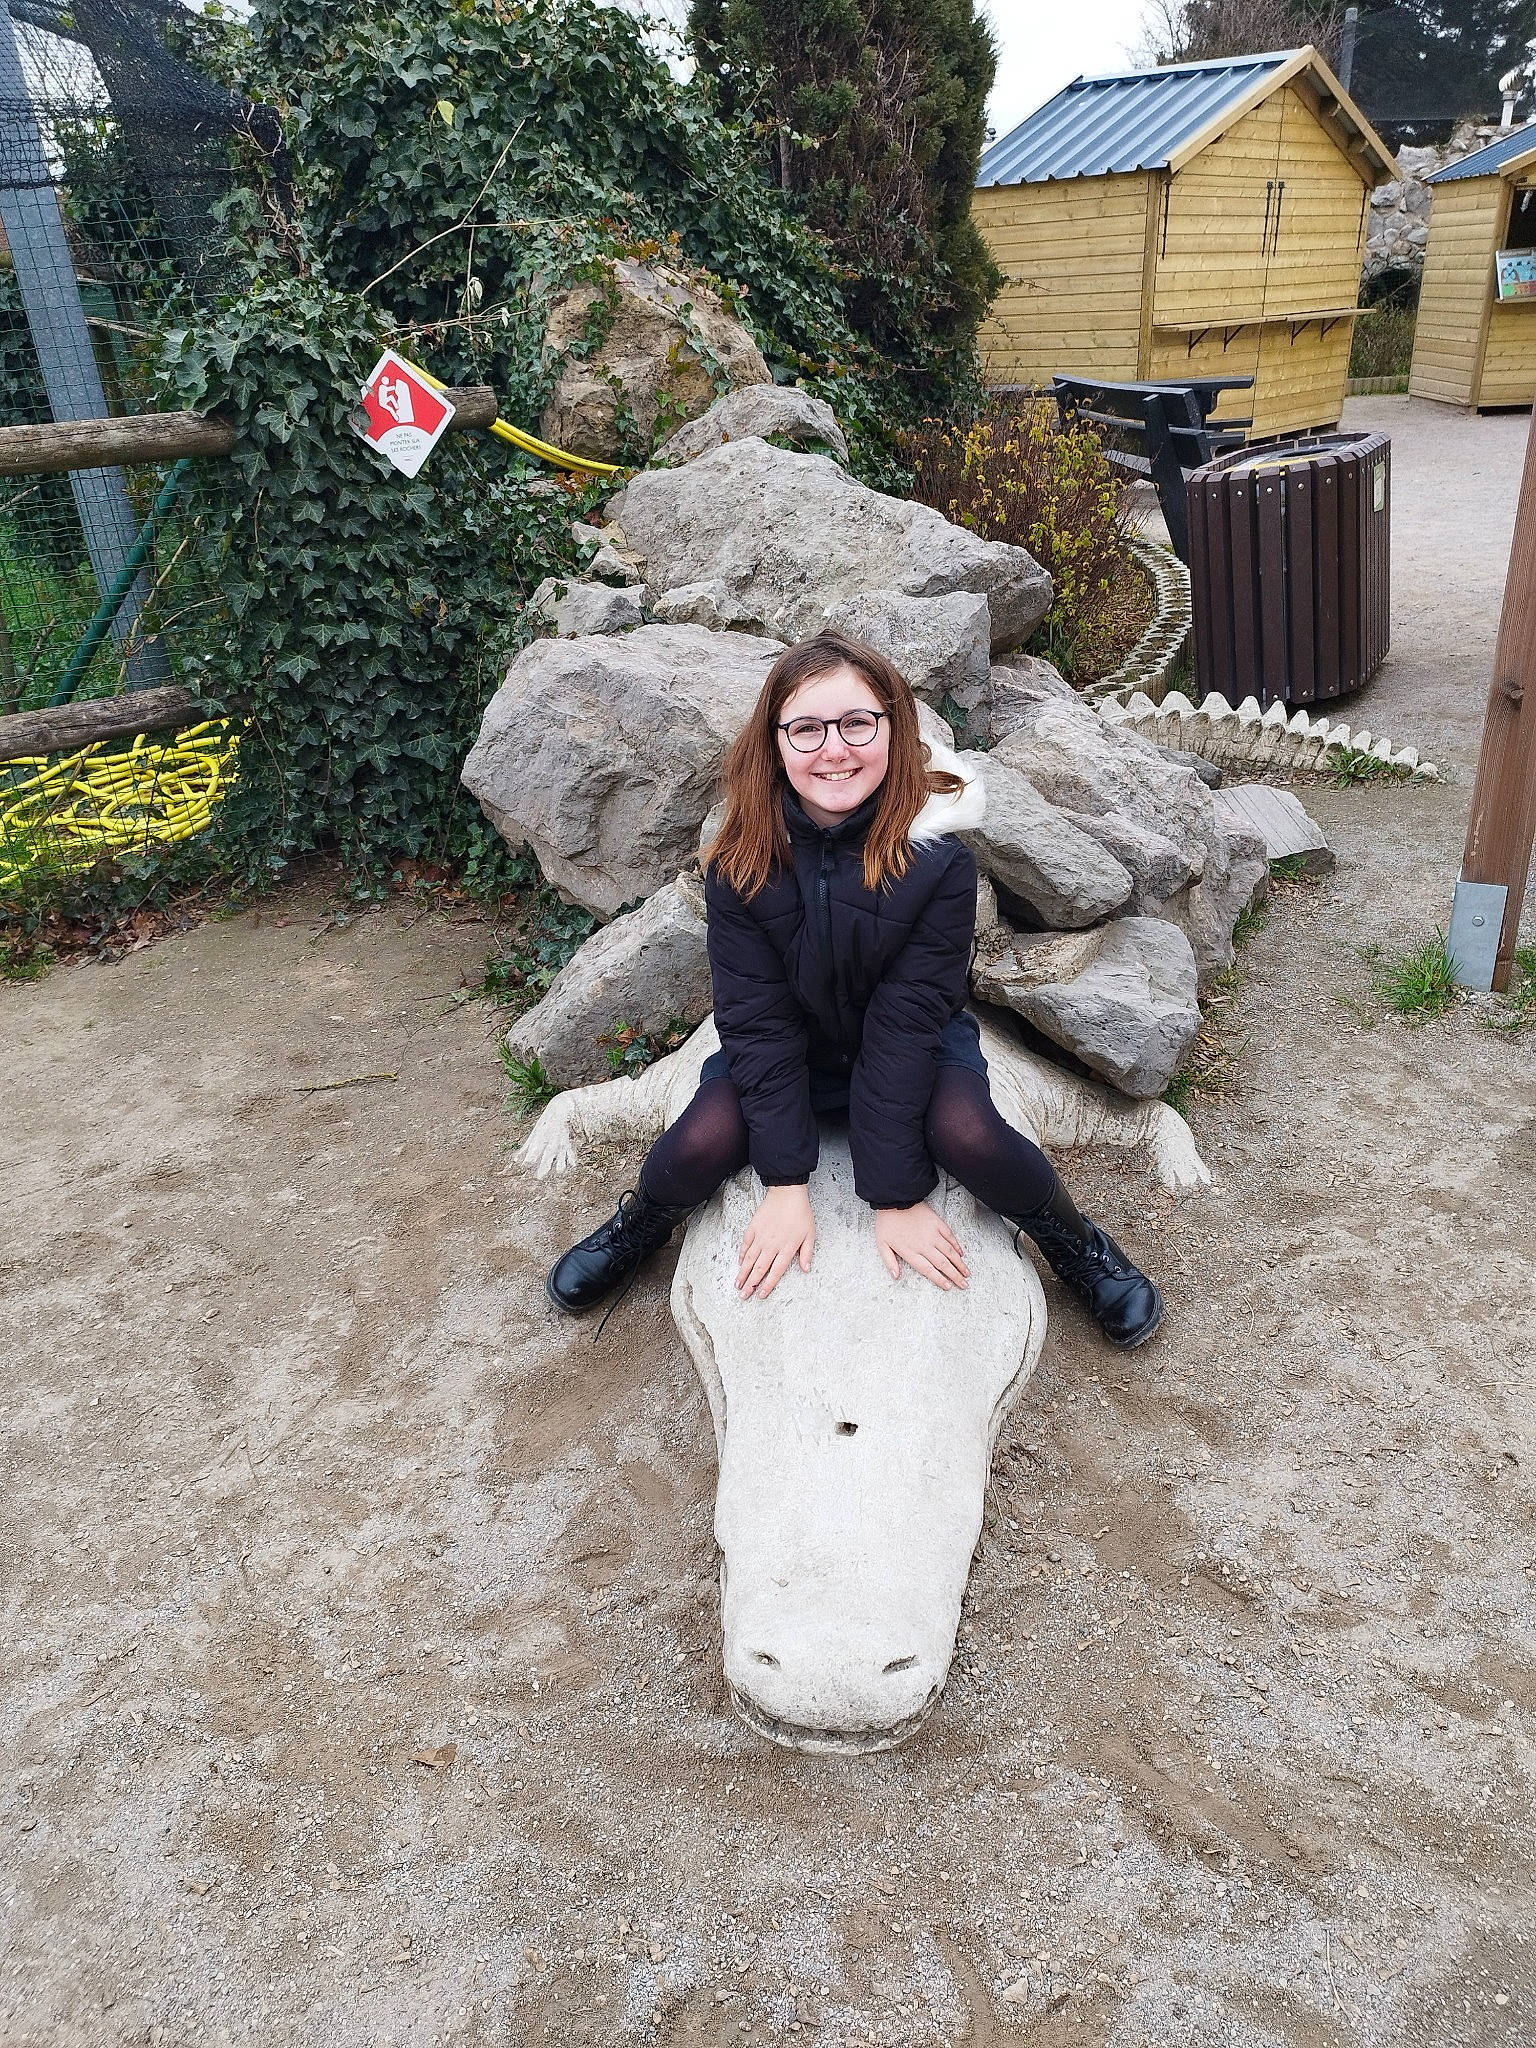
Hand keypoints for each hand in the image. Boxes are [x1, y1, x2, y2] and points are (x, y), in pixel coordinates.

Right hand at [737, 1185, 815, 1299]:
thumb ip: (807, 1253)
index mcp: (786, 1248)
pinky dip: (742, 1254)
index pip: (775, 1272)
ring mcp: (761, 1237)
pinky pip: (746, 1244)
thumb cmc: (801, 1213)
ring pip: (749, 1259)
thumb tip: (806, 1269)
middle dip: (751, 1284)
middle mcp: (772, 1245)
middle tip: (744, 1296)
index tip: (761, 1295)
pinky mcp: (753, 1227)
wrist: (787, 1193)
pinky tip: (740, 1263)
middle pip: (759, 1269)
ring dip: (743, 1273)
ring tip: (737, 1285)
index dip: (768, 1285)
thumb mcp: (810, 1234)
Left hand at [874, 1201, 968, 1290]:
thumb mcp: (881, 1244)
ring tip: (967, 1273)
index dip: (940, 1280)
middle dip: (955, 1276)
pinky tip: (961, 1253)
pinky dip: (956, 1246)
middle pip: (943, 1264)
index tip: (949, 1287)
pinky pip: (950, 1236)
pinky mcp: (937, 1223)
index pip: (928, 1270)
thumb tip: (895, 1277)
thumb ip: (889, 1262)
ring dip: (960, 1264)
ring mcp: (932, 1234)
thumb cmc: (886, 1223)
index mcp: (911, 1252)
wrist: (894, 1200)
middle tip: (964, 1285)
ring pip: (949, 1252)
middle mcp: (924, 1245)